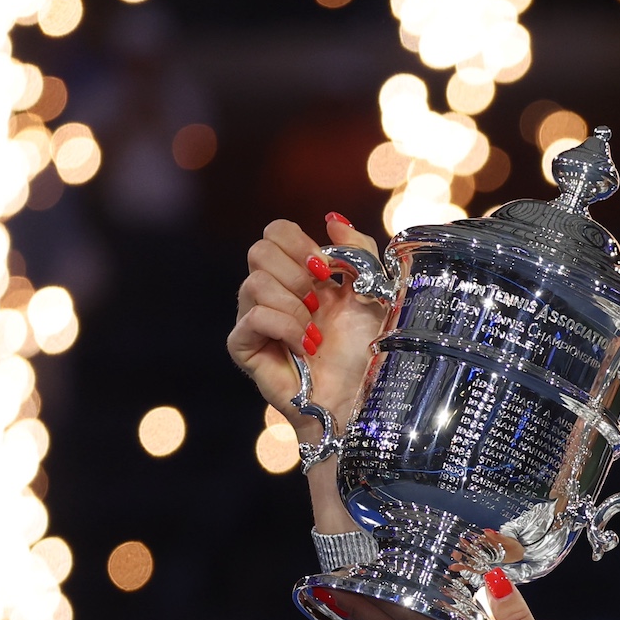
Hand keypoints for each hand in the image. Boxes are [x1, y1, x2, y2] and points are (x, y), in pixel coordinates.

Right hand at [227, 214, 383, 457]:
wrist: (362, 399)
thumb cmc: (368, 352)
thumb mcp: (375, 292)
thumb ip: (358, 251)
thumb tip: (330, 220)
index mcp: (297, 275)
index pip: (275, 232)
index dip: (299, 242)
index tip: (328, 272)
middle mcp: (270, 293)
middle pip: (259, 250)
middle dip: (297, 274)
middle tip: (321, 304)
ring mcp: (254, 319)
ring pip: (255, 283)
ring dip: (296, 307)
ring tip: (316, 334)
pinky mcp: (244, 347)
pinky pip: (252, 318)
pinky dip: (285, 328)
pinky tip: (306, 347)